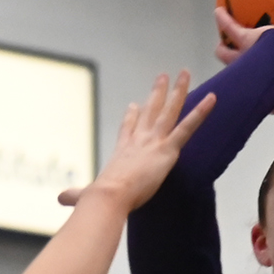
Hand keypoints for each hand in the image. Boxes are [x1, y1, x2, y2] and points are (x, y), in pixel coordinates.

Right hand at [56, 70, 218, 211]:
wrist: (108, 196)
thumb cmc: (98, 199)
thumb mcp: (86, 196)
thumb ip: (76, 196)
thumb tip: (59, 200)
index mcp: (122, 151)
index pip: (128, 129)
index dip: (132, 116)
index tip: (135, 104)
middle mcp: (138, 141)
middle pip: (150, 110)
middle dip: (157, 93)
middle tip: (163, 76)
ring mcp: (153, 142)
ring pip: (170, 111)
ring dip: (179, 91)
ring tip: (186, 73)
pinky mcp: (168, 149)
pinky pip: (188, 127)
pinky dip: (202, 112)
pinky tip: (213, 98)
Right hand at [214, 8, 273, 111]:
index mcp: (271, 89)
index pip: (269, 101)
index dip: (272, 105)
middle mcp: (254, 75)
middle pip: (240, 75)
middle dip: (236, 71)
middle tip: (234, 65)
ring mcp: (246, 58)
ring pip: (227, 56)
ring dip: (224, 51)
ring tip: (220, 43)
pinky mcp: (246, 39)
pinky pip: (231, 27)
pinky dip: (224, 19)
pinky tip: (219, 11)